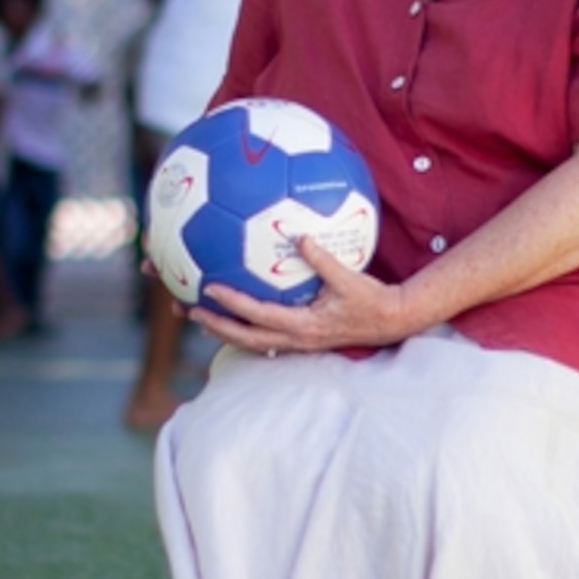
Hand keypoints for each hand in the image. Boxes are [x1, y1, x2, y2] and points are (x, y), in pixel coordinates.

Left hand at [190, 237, 415, 356]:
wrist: (391, 322)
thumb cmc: (372, 299)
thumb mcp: (349, 277)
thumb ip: (323, 259)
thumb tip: (299, 236)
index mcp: (303, 326)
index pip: (259, 316)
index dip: (232, 304)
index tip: (209, 289)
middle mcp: (296, 339)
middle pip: (245, 338)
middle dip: (215, 326)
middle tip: (187, 310)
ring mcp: (297, 343)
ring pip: (252, 341)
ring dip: (225, 330)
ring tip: (199, 316)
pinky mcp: (301, 340)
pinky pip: (265, 337)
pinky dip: (244, 328)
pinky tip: (232, 315)